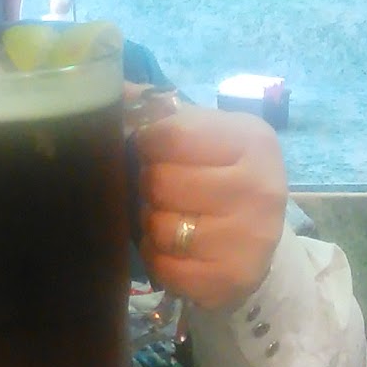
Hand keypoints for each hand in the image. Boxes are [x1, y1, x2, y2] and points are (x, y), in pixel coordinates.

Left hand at [131, 97, 286, 311]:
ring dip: (150, 225)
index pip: (169, 135)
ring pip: (160, 227)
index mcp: (251, 139)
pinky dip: (158, 258)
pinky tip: (175, 248)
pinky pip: (166, 267)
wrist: (255, 237)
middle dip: (147, 188)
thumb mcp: (199, 133)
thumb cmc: (217, 174)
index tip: (149, 151)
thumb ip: (153, 110)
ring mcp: (252, 237)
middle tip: (160, 191)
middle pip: (160, 183)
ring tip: (169, 218)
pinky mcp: (235, 278)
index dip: (145, 144)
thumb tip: (105, 87)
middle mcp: (261, 187)